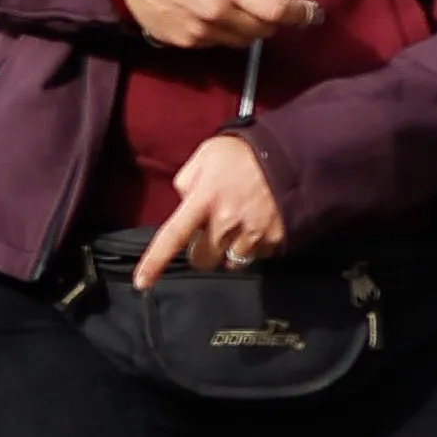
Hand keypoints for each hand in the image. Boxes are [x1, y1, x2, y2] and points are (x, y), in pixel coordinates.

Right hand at [120, 0, 318, 51]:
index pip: (277, 11)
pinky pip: (220, 44)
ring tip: (239, 6)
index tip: (312, 12)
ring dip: (251, 27)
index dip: (300, 13)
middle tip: (269, 2)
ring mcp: (200, 33)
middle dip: (274, 19)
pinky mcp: (186, 44)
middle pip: (265, 30)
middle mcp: (216, 14)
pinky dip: (227, 32)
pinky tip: (214, 13)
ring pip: (244, 41)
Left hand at [139, 136, 286, 280]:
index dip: (155, 262)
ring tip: (240, 225)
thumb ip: (187, 180)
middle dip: (203, 250)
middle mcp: (226, 222)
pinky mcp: (276, 240)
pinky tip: (259, 223)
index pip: (173, 236)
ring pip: (230, 262)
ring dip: (230, 249)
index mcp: (204, 200)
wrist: (294, 155)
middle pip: (202, 260)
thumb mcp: (206, 156)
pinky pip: (258, 255)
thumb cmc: (244, 153)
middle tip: (212, 231)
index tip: (142, 284)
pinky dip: (255, 245)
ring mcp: (252, 234)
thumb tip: (184, 202)